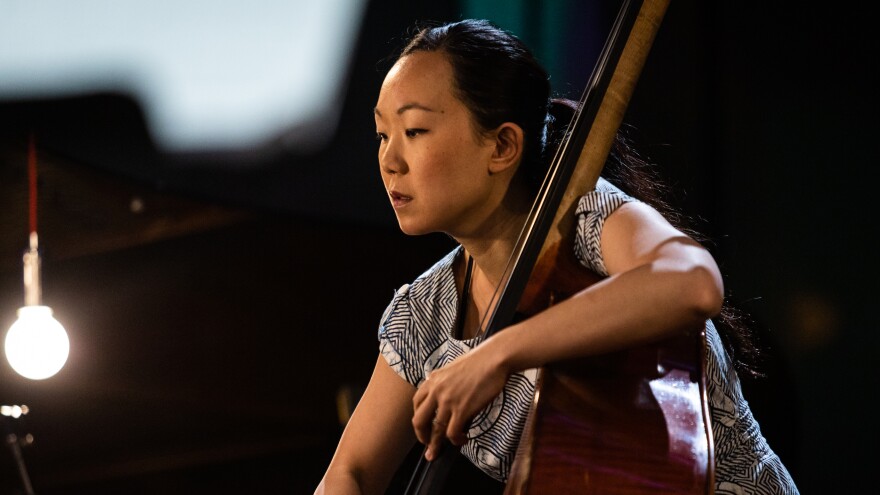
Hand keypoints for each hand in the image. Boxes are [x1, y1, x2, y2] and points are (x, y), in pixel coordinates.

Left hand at [411, 341, 509, 459]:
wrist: (494, 358)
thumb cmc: (479, 362)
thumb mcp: (453, 369)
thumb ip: (443, 384)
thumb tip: (444, 401)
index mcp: (433, 380)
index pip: (417, 403)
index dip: (419, 417)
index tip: (424, 426)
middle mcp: (436, 391)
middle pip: (419, 420)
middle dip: (421, 436)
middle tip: (427, 445)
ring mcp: (448, 401)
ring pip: (435, 430)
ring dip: (437, 444)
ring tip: (441, 451)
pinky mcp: (462, 409)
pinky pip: (452, 433)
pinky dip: (455, 440)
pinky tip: (462, 439)